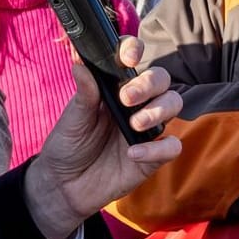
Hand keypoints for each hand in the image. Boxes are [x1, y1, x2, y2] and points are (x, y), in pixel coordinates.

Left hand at [26, 36, 182, 238]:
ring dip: (158, 110)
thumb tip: (79, 62)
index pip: (132, 59)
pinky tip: (133, 153)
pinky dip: (158, 148)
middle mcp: (136, 103)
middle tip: (127, 99)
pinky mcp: (153, 156)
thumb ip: (83, 93)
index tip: (129, 58)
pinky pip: (172, 146)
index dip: (135, 51)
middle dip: (149, 84)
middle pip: (161, 79)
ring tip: (134, 124)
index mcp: (114, 88)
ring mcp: (147, 129)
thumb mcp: (72, 119)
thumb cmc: (67, 146)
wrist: (64, 187)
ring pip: (174, 104)